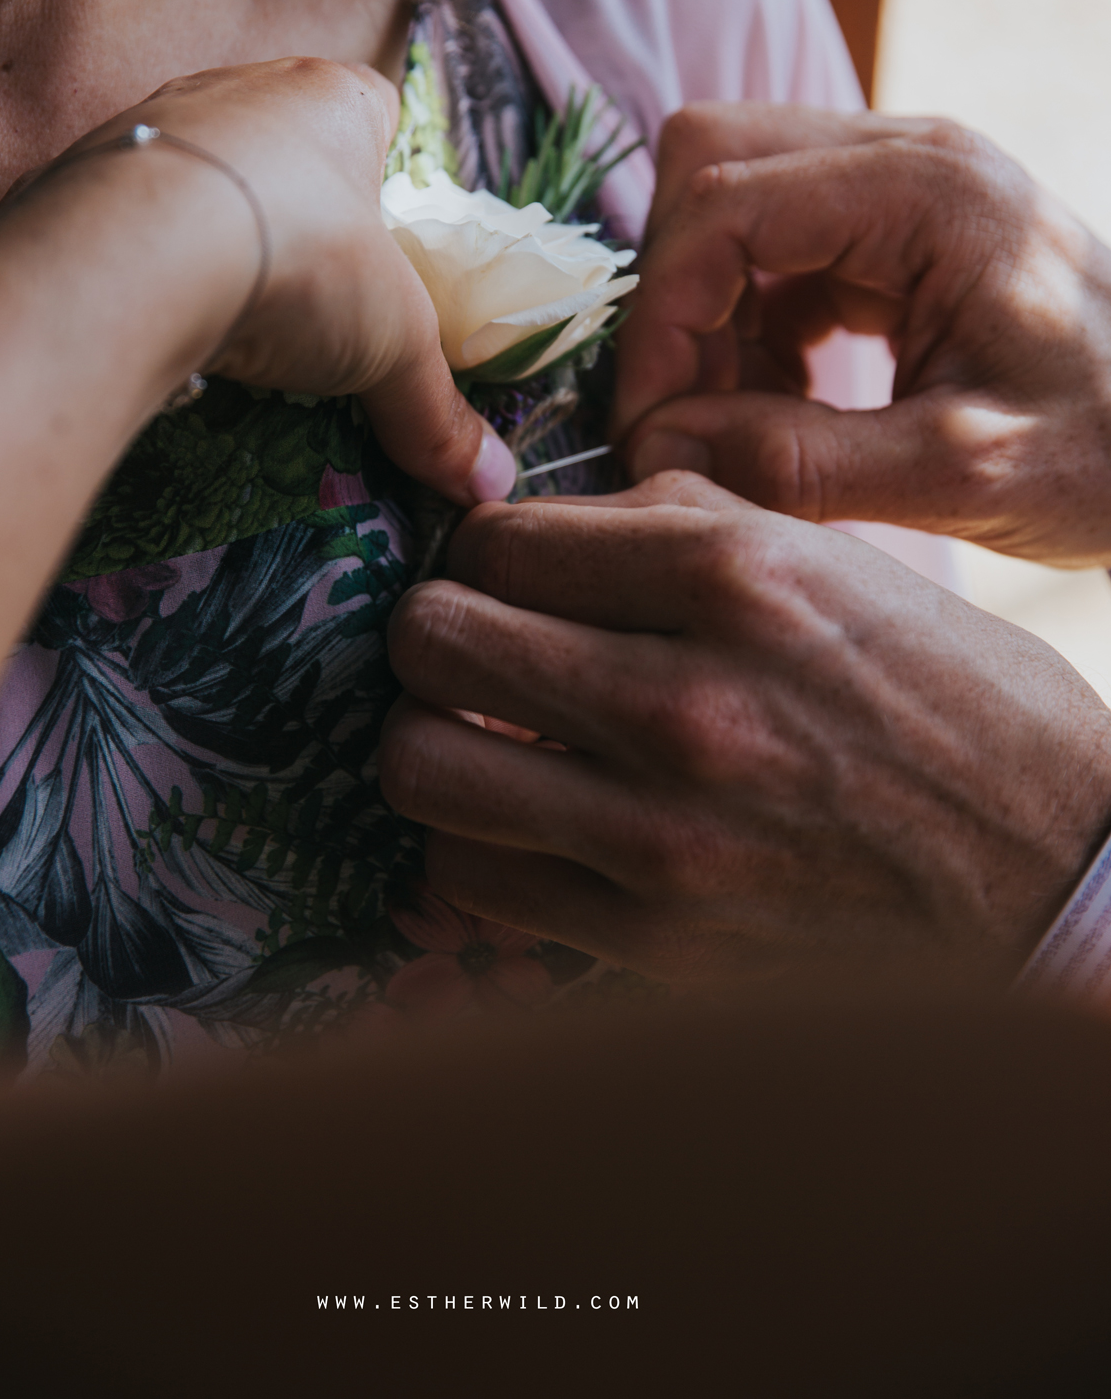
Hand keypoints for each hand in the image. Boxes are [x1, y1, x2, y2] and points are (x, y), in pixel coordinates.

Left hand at [39, 58, 514, 506]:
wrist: (130, 257)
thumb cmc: (297, 260)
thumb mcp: (391, 345)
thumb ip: (436, 410)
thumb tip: (490, 485)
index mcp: (333, 97)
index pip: (379, 112)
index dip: (388, 179)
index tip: (385, 250)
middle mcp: (240, 89)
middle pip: (287, 151)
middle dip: (302, 219)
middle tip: (316, 301)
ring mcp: (154, 123)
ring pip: (204, 179)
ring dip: (219, 238)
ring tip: (235, 321)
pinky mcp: (81, 172)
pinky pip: (132, 217)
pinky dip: (151, 263)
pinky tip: (163, 318)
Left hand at [380, 475, 1110, 981]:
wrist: (1049, 879)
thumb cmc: (949, 705)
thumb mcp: (836, 568)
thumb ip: (681, 527)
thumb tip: (545, 525)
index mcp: (734, 581)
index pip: (497, 538)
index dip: (487, 549)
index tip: (509, 574)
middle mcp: (683, 702)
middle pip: (434, 638)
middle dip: (440, 631)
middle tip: (479, 646)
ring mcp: (661, 834)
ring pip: (419, 765)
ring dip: (435, 740)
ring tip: (485, 736)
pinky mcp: (654, 940)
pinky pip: (470, 880)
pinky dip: (479, 844)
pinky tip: (531, 823)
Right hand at [611, 104, 1110, 563]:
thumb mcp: (964, 475)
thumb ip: (804, 461)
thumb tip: (658, 448)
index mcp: (926, 192)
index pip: (721, 203)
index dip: (662, 316)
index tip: (652, 424)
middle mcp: (906, 156)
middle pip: (708, 163)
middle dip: (673, 293)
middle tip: (686, 409)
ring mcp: (901, 182)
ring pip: (729, 197)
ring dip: (707, 308)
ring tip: (738, 418)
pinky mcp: (897, 226)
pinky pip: (774, 242)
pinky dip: (748, 318)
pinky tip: (781, 402)